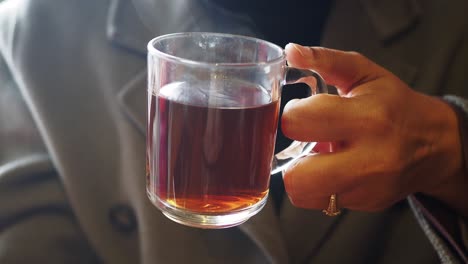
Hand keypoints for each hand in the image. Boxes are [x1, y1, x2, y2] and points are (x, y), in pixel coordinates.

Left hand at [281, 43, 465, 214]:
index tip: (305, 110)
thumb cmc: (394, 104)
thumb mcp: (365, 73)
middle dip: (290, 157)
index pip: (299, 122)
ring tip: (319, 158)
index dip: (293, 113)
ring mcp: (368, 188)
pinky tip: (332, 170)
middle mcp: (370, 159)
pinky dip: (317, 188)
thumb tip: (292, 51)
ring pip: (304, 194)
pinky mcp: (365, 204)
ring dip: (301, 175)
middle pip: (298, 176)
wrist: (433, 143)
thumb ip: (326, 59)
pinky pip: (320, 203)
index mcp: (367, 118)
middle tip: (306, 143)